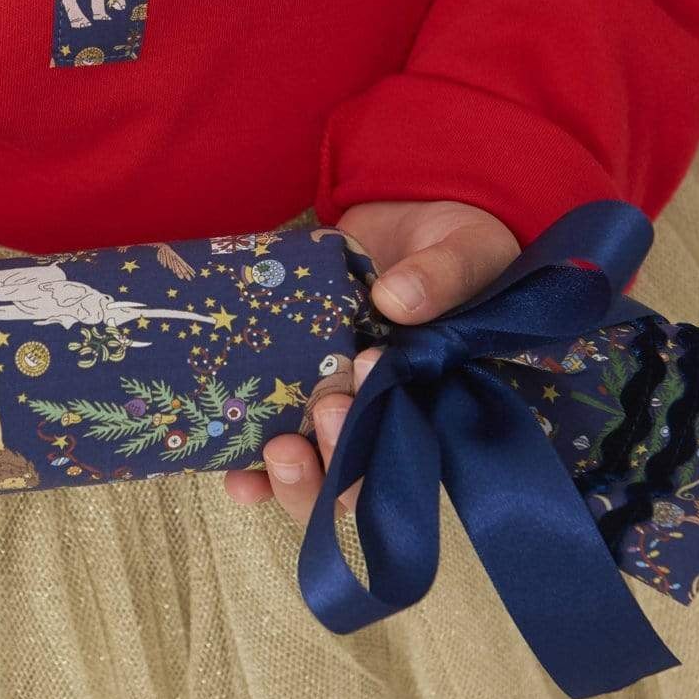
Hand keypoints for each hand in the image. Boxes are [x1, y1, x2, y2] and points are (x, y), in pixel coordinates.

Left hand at [222, 199, 517, 516]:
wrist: (409, 213)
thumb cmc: (456, 241)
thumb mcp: (466, 250)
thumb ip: (442, 275)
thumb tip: (396, 300)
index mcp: (434, 401)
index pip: (412, 461)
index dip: (384, 456)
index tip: (362, 393)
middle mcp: (383, 415)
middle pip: (357, 484)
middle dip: (334, 468)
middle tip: (328, 411)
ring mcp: (337, 400)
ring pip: (314, 470)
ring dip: (292, 475)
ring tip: (275, 448)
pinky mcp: (296, 378)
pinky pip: (270, 429)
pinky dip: (248, 458)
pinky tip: (231, 471)